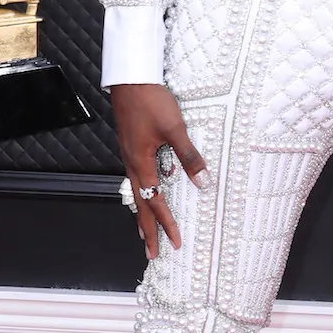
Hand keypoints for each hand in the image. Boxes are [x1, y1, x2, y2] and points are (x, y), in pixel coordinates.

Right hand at [110, 82, 208, 259]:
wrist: (130, 79)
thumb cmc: (151, 101)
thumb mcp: (175, 128)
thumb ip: (189, 156)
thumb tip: (203, 182)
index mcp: (141, 163)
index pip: (155, 201)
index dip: (166, 223)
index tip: (175, 242)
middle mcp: (132, 163)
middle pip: (140, 204)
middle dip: (147, 230)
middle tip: (152, 253)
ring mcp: (129, 155)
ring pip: (135, 193)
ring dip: (141, 215)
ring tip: (144, 233)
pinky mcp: (131, 147)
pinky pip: (135, 179)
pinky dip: (140, 195)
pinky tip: (144, 194)